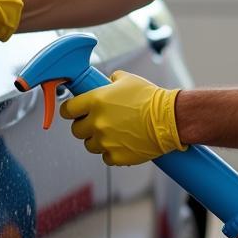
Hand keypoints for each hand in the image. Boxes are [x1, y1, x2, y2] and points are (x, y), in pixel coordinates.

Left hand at [60, 70, 187, 165]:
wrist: (169, 119)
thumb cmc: (150, 97)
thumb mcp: (127, 80)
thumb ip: (110, 81)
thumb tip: (106, 82)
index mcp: (96, 101)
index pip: (67, 109)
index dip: (70, 111)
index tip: (74, 112)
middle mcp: (97, 122)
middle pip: (76, 130)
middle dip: (84, 126)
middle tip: (97, 123)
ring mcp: (105, 141)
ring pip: (89, 145)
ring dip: (97, 140)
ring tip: (113, 134)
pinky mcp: (116, 156)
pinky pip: (106, 157)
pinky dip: (112, 152)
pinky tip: (122, 144)